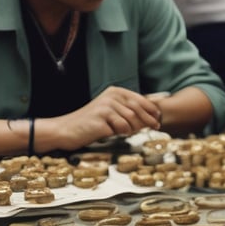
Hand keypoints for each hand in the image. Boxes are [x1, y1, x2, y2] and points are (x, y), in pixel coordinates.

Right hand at [46, 86, 161, 150]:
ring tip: (120, 131)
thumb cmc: (90, 123)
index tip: (158, 118)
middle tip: (155, 127)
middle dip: (148, 120)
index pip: (140, 99)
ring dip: (131, 129)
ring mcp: (106, 107)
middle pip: (139, 110)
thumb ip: (129, 112)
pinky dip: (119, 133)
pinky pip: (120, 129)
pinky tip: (108, 132)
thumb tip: (151, 118)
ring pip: (131, 121)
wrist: (66, 130)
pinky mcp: (101, 118)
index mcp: (115, 92)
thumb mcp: (111, 113)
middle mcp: (112, 96)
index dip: (152, 110)